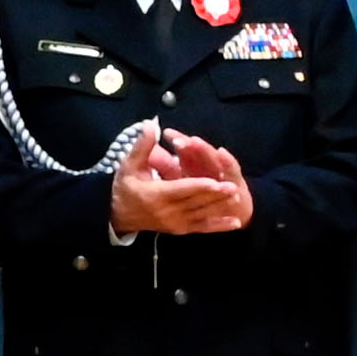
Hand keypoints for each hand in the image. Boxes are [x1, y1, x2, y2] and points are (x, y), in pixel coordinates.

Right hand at [110, 126, 253, 234]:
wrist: (118, 215)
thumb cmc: (125, 187)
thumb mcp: (129, 166)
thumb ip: (143, 146)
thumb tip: (151, 125)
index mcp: (155, 195)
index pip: (180, 189)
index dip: (198, 185)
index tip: (214, 181)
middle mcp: (167, 212)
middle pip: (195, 202)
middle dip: (215, 195)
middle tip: (234, 187)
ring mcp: (175, 223)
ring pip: (201, 215)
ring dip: (220, 207)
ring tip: (237, 198)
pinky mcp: (180, 230)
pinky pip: (202, 229)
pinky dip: (219, 226)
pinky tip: (235, 223)